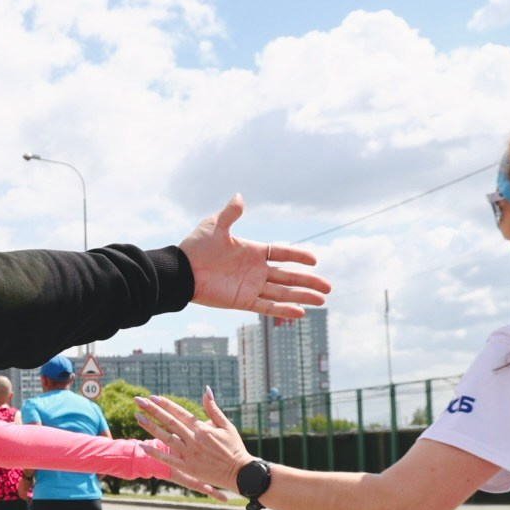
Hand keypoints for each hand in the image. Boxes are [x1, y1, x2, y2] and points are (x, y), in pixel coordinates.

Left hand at [135, 389, 251, 491]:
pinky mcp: (188, 468)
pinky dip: (155, 452)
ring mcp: (189, 454)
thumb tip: (205, 390)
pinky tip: (142, 445)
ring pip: (166, 437)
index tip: (153, 397)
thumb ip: (213, 409)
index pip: (180, 413)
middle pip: (169, 422)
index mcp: (202, 428)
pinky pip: (168, 459)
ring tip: (137, 417)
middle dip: (152, 410)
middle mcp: (194, 439)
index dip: (166, 404)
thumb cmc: (234, 447)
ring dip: (150, 426)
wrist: (239, 472)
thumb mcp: (226, 425)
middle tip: (139, 401)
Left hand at [179, 196, 330, 319]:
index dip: (298, 256)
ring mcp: (251, 286)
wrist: (181, 271)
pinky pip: (267, 306)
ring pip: (283, 293)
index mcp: (253, 251)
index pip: (282, 253)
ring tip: (322, 301)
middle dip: (309, 282)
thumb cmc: (196, 247)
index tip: (315, 260)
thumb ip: (230, 214)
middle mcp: (256, 270)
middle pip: (289, 276)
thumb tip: (239, 196)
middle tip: (328, 288)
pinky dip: (283, 310)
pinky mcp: (243, 301)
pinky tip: (300, 313)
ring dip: (302, 296)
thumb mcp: (214, 226)